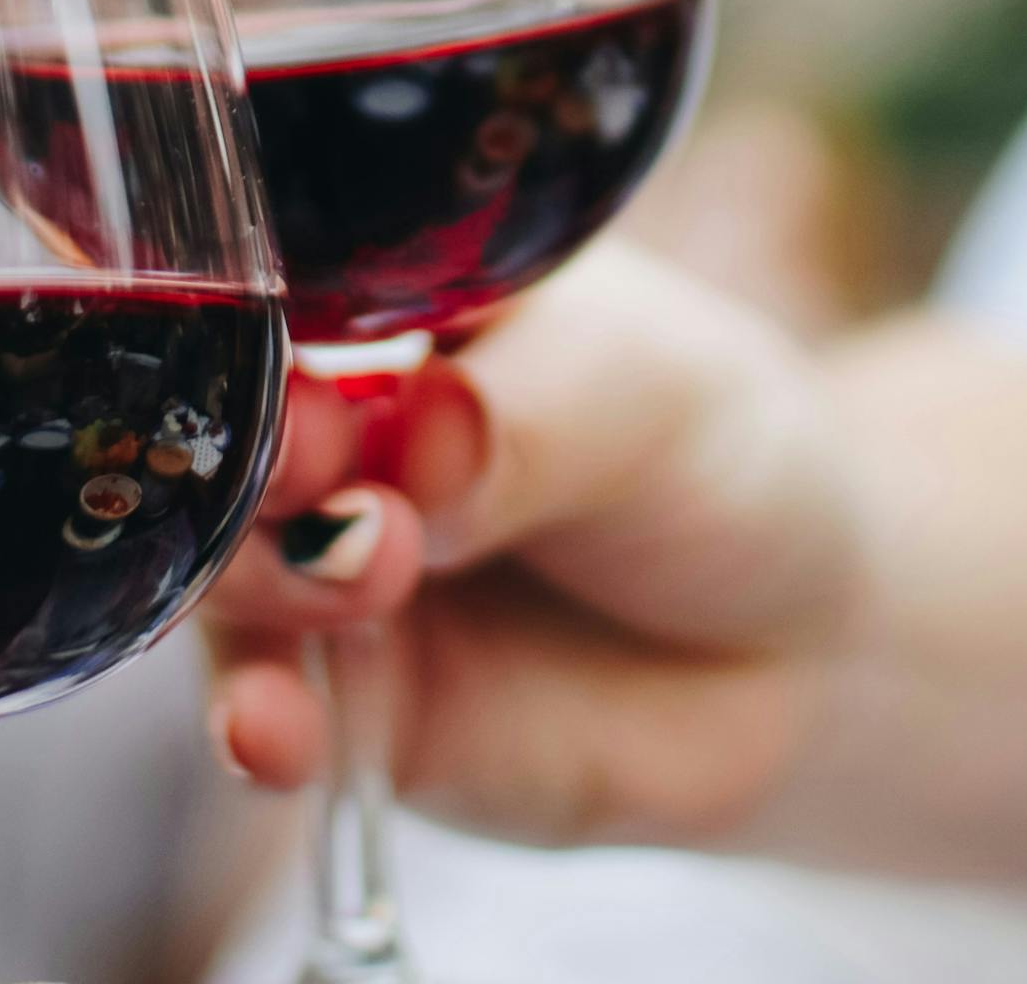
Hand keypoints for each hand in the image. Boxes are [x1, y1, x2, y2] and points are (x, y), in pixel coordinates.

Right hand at [202, 245, 863, 850]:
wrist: (805, 645)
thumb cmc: (722, 461)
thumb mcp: (651, 395)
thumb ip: (529, 417)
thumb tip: (422, 436)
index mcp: (380, 304)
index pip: (268, 292)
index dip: (261, 328)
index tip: (311, 372)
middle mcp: (332, 434)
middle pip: (221, 436)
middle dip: (256, 459)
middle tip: (329, 470)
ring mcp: (326, 571)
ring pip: (224, 574)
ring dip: (262, 580)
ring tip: (365, 578)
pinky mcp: (348, 704)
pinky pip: (268, 716)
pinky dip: (260, 726)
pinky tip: (279, 735)